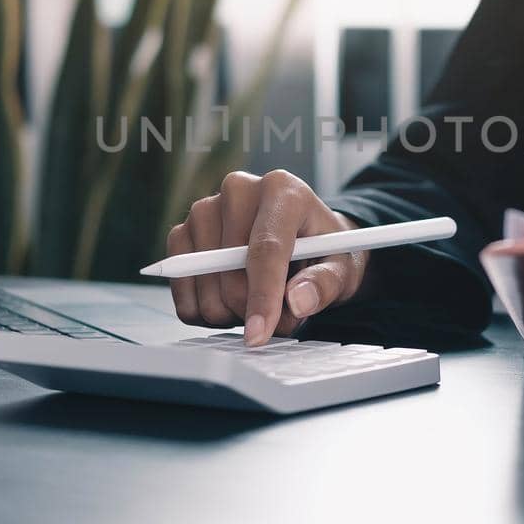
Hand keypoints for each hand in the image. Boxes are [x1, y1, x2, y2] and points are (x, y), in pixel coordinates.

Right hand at [165, 170, 366, 345]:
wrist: (302, 241)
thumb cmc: (322, 251)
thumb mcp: (342, 268)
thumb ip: (325, 284)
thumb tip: (296, 301)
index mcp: (282, 190)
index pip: (265, 248)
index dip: (262, 296)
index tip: (259, 334)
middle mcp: (237, 191)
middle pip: (230, 271)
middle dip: (250, 309)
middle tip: (276, 315)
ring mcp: (204, 209)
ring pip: (202, 283)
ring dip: (227, 311)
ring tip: (254, 301)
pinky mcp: (182, 232)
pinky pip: (181, 288)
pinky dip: (202, 309)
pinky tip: (228, 301)